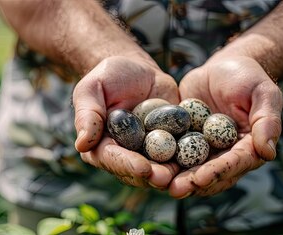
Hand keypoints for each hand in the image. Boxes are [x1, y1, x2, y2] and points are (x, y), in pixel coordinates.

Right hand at [72, 56, 179, 188]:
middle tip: (166, 178)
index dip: (127, 165)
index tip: (142, 167)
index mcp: (100, 146)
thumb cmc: (108, 76)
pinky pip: (179, 155)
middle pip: (137, 171)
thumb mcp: (92, 89)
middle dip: (153, 176)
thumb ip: (87, 114)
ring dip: (172, 174)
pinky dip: (189, 160)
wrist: (137, 69)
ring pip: (160, 168)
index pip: (112, 159)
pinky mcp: (169, 145)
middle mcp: (124, 155)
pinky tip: (201, 161)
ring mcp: (148, 152)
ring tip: (185, 176)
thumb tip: (81, 144)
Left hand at [170, 56, 282, 197]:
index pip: (235, 164)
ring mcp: (206, 151)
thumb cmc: (248, 77)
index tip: (201, 178)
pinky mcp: (186, 142)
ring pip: (191, 170)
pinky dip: (163, 161)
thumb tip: (269, 152)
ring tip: (158, 182)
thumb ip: (267, 121)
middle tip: (174, 188)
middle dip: (193, 183)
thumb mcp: (263, 93)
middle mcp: (228, 155)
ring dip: (176, 178)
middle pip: (211, 175)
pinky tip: (146, 165)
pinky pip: (174, 154)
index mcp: (250, 148)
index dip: (218, 172)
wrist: (222, 67)